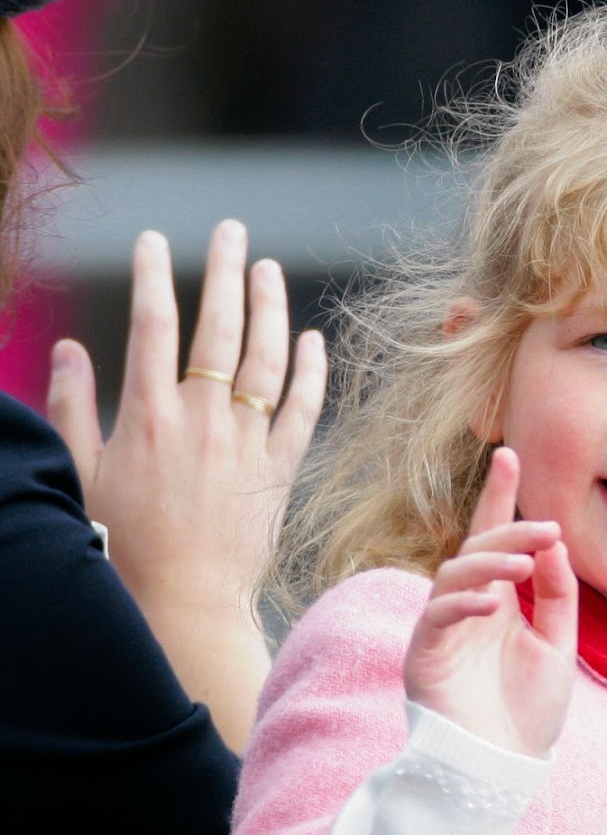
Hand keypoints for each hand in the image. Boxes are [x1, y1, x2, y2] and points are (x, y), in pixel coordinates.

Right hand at [45, 219, 326, 750]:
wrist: (185, 602)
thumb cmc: (124, 544)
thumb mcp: (81, 473)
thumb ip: (71, 405)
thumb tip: (69, 348)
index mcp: (149, 414)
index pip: (152, 325)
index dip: (153, 276)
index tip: (155, 242)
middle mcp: (203, 419)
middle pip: (219, 327)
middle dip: (225, 271)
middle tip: (231, 232)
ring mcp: (247, 442)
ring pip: (266, 358)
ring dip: (270, 308)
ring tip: (268, 269)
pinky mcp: (279, 469)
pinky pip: (302, 408)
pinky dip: (310, 370)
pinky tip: (310, 339)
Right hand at [404, 446, 577, 757]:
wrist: (504, 769)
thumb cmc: (527, 715)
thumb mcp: (557, 647)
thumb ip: (556, 596)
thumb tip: (552, 544)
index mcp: (497, 603)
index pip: (496, 539)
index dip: (500, 497)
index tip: (509, 453)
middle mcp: (467, 608)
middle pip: (476, 548)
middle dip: (506, 527)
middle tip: (546, 526)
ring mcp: (442, 629)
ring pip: (454, 573)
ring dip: (489, 561)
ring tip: (524, 562)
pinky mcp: (425, 655)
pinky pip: (437, 616)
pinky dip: (464, 604)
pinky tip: (493, 604)